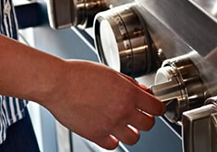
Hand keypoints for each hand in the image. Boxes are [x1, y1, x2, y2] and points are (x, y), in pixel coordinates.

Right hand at [38, 59, 165, 148]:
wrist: (58, 83)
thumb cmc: (79, 74)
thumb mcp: (110, 72)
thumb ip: (129, 83)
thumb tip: (141, 91)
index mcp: (128, 93)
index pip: (157, 107)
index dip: (158, 107)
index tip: (155, 108)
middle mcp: (122, 110)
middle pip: (148, 125)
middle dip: (146, 120)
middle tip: (140, 116)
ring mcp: (110, 124)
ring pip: (134, 138)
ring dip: (132, 132)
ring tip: (125, 125)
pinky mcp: (96, 134)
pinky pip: (113, 145)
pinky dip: (113, 140)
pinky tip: (109, 131)